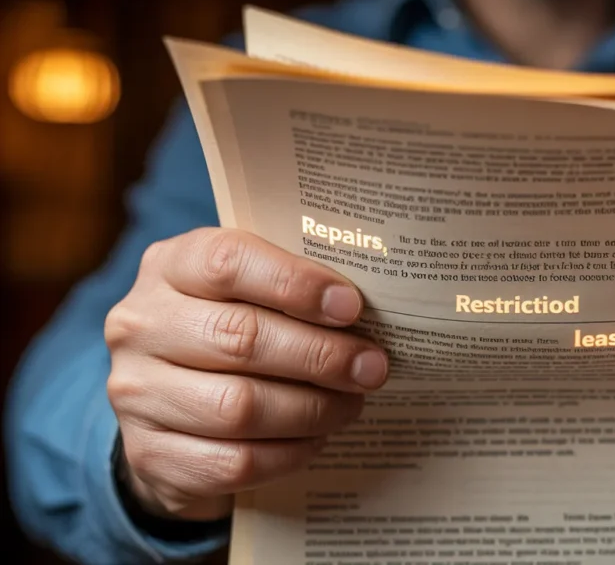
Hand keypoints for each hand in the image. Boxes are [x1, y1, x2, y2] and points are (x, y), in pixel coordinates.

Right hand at [105, 228, 387, 521]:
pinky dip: (289, 453)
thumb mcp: (248, 292)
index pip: (229, 262)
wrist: (166, 407)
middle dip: (320, 356)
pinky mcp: (148, 454)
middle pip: (241, 338)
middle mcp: (140, 324)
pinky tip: (317, 438)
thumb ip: (291, 289)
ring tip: (351, 403)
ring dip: (312, 409)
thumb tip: (362, 313)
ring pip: (239, 407)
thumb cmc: (227, 332)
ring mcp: (135, 392)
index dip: (296, 284)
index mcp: (170, 266)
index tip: (351, 307)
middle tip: (371, 366)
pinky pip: (234, 461)